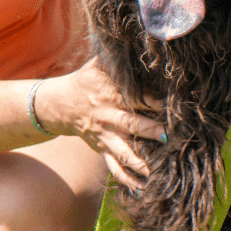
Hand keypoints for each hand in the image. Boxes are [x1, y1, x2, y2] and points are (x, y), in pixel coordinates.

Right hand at [36, 59, 166, 188]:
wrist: (58, 103)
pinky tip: (141, 189)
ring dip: (140, 162)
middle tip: (167, 137)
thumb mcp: (97, 65)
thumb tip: (136, 41)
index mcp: (109, 92)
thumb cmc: (84, 80)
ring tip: (157, 172)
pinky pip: (113, 167)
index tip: (172, 105)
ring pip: (123, 151)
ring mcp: (103, 134)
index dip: (153, 101)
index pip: (134, 97)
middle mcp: (107, 115)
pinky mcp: (100, 148)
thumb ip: (116, 58)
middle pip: (131, 124)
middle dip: (149, 131)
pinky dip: (126, 179)